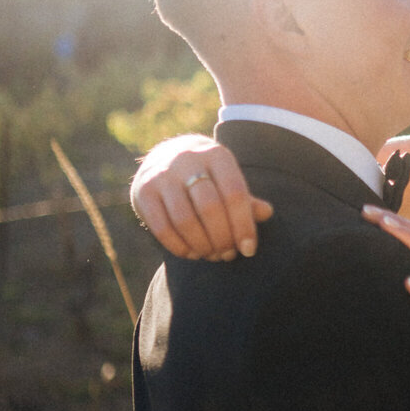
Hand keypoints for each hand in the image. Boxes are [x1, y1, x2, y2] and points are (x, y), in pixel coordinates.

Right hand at [130, 135, 272, 261]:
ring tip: (212, 255)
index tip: (249, 249)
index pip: (235, 193)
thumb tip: (267, 212)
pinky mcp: (143, 191)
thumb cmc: (208, 177)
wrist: (165, 158)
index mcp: (216, 155)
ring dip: (202, 245)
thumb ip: (246, 199)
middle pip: (210, 207)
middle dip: (222, 238)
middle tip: (228, 255)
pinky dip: (179, 246)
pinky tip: (192, 254)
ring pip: (185, 219)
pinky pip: (162, 227)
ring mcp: (162, 175)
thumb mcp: (228, 181)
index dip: (243, 225)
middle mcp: (187, 160)